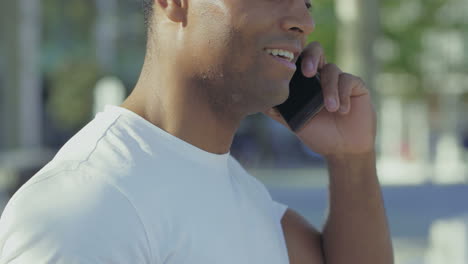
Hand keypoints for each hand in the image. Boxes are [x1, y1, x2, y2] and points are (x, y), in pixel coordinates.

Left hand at [262, 42, 376, 157]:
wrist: (343, 150)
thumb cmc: (319, 135)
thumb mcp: (295, 123)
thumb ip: (279, 112)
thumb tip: (259, 103)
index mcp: (305, 82)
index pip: (298, 59)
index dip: (293, 56)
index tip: (286, 66)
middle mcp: (322, 75)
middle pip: (316, 50)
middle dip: (311, 57)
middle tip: (307, 72)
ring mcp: (339, 79)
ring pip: (332, 70)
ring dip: (329, 89)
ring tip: (330, 109)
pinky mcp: (356, 85)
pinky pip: (348, 80)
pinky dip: (343, 95)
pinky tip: (342, 111)